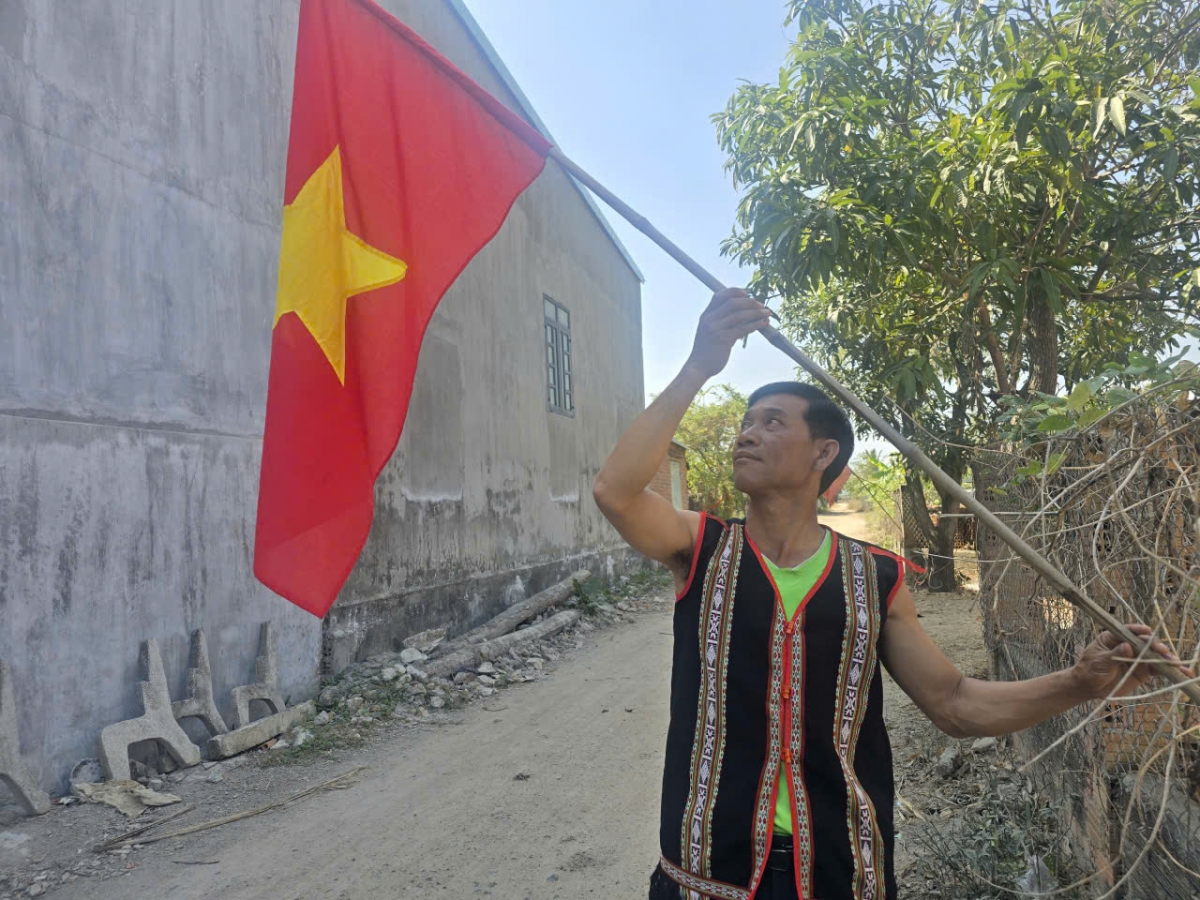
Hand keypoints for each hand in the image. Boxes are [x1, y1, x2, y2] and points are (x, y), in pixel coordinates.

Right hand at [683, 288, 771, 380]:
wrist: (698, 367)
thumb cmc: (706, 350)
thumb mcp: (709, 331)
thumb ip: (722, 321)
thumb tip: (743, 314)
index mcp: (706, 315)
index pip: (719, 295)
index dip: (734, 291)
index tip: (747, 292)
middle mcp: (710, 320)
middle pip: (732, 303)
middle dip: (749, 302)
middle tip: (761, 305)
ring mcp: (716, 329)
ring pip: (740, 315)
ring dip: (756, 312)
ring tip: (767, 313)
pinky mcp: (723, 340)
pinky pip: (743, 328)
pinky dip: (756, 324)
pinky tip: (764, 323)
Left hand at [1071, 624, 1191, 699]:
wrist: (1088, 687)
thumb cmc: (1089, 670)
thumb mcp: (1099, 661)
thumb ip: (1113, 655)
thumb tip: (1127, 647)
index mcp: (1114, 637)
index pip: (1128, 631)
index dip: (1138, 630)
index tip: (1146, 632)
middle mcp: (1128, 645)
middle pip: (1145, 642)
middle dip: (1155, 646)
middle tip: (1162, 651)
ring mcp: (1137, 658)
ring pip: (1154, 655)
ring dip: (1167, 658)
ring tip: (1176, 664)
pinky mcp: (1143, 671)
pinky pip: (1157, 669)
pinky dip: (1168, 671)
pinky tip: (1181, 673)